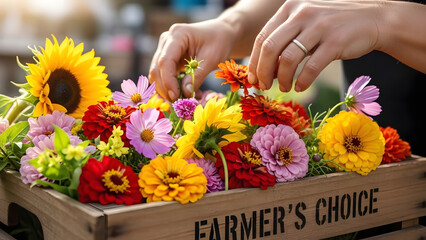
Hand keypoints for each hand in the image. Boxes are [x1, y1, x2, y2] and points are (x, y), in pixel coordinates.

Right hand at [149, 19, 238, 100]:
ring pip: (157, 74)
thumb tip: (184, 93)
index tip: (176, 97)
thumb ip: (197, 76)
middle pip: (157, 68)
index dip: (168, 81)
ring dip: (168, 90)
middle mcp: (166, 41)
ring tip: (188, 98)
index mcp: (177, 35)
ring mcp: (165, 49)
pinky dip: (173, 87)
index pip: (165, 61)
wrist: (221, 34)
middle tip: (180, 103)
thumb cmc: (219, 42)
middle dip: (166, 88)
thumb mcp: (212, 59)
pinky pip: (164, 76)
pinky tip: (188, 92)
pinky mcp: (167, 59)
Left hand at [248, 0, 381, 91]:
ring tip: (284, 87)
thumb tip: (264, 69)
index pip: (263, 37)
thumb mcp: (306, 22)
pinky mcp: (335, 41)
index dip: (254, 61)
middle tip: (264, 86)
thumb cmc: (333, 25)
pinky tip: (300, 87)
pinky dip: (302, 81)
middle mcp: (302, 13)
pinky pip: (311, 67)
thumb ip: (286, 39)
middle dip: (263, 72)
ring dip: (282, 79)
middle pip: (270, 48)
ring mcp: (319, 26)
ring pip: (288, 59)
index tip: (253, 78)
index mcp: (291, 8)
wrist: (374, 19)